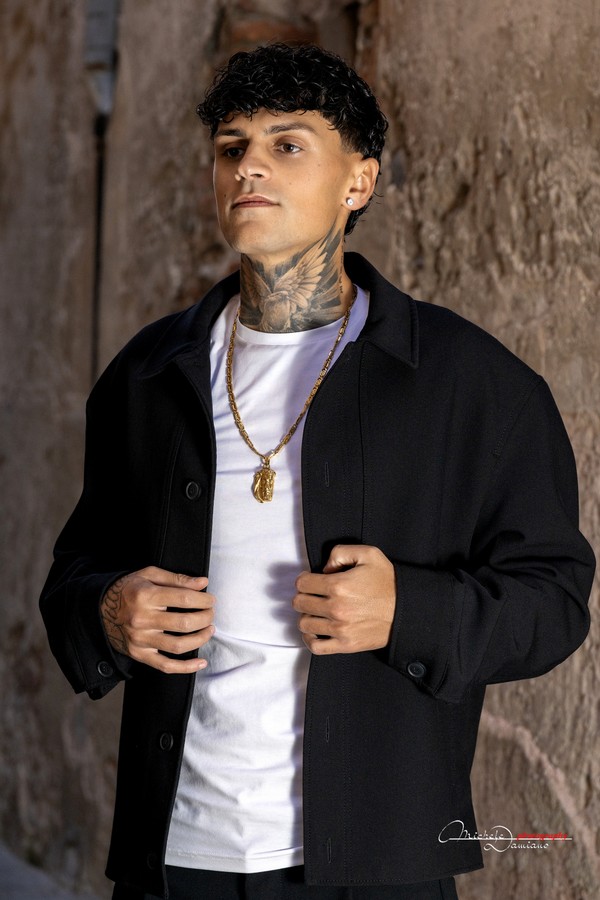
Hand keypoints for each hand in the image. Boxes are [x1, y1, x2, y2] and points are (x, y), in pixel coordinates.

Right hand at [100, 567, 214, 673]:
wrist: (100, 609)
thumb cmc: (129, 589)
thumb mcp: (149, 575)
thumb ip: (177, 578)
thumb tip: (202, 582)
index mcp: (145, 596)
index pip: (184, 598)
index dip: (203, 599)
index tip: (211, 600)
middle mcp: (142, 619)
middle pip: (184, 623)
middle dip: (205, 618)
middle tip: (211, 614)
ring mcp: (140, 640)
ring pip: (178, 646)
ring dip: (200, 639)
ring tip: (209, 630)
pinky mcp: (139, 654)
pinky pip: (165, 666)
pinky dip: (186, 668)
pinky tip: (201, 663)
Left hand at [294, 545, 395, 654]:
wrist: (407, 610)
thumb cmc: (388, 582)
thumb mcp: (368, 554)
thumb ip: (340, 552)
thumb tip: (324, 568)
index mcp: (338, 585)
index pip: (302, 584)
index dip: (304, 579)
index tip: (311, 580)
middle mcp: (336, 608)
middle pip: (300, 603)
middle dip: (304, 596)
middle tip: (313, 594)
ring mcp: (340, 629)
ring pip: (304, 624)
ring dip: (307, 615)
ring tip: (316, 611)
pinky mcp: (345, 645)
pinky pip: (315, 647)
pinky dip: (309, 639)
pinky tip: (315, 631)